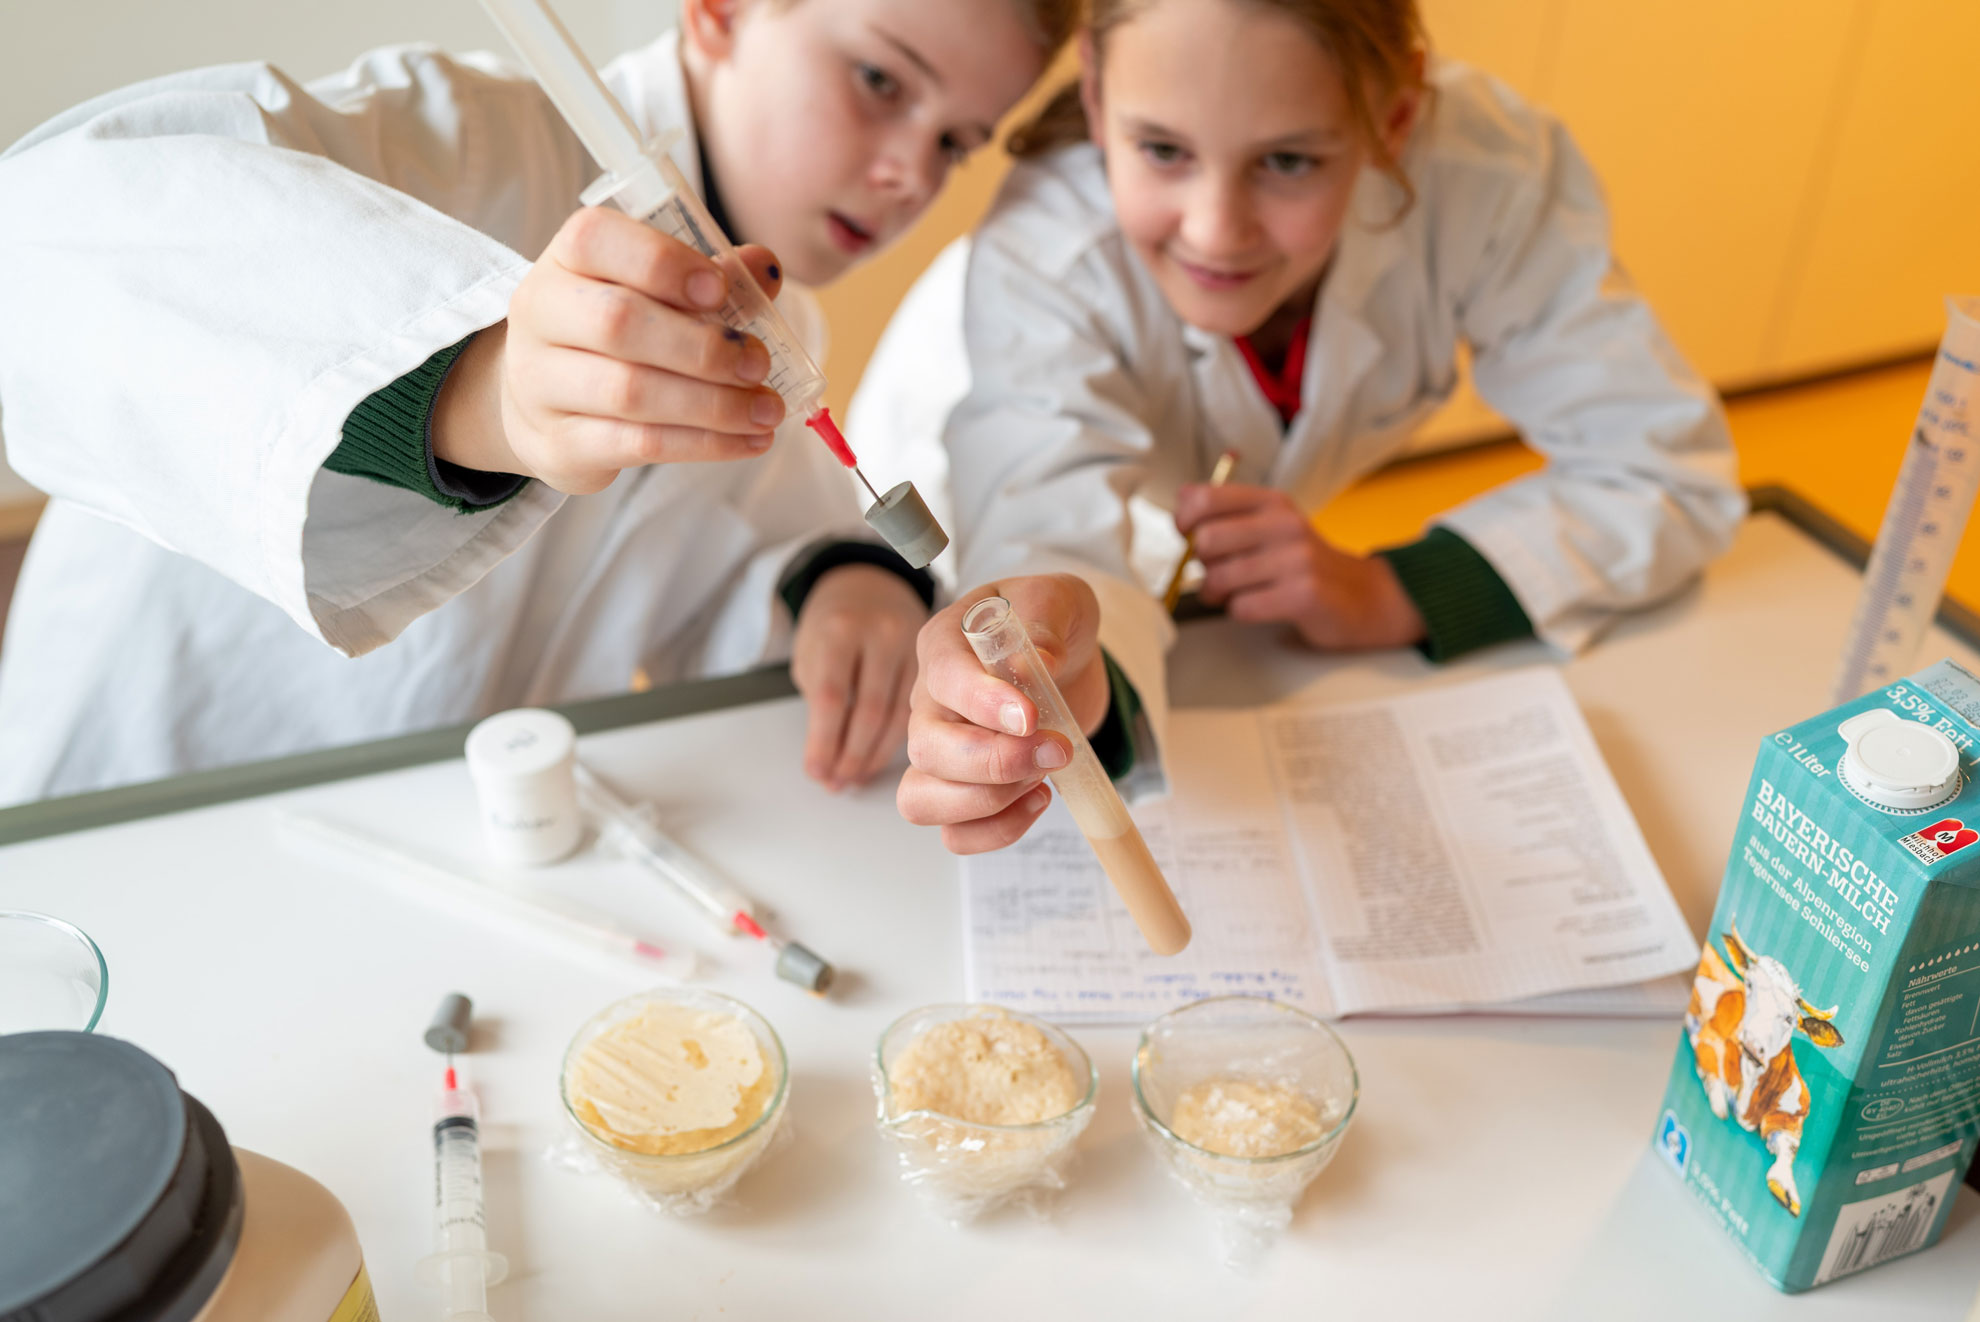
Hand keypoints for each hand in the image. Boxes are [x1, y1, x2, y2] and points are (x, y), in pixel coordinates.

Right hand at [432, 207, 788, 493]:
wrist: (544, 407)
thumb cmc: (616, 337)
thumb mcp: (653, 295)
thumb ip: (709, 277)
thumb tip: (764, 269)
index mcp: (565, 261)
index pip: (595, 240)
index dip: (662, 262)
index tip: (719, 290)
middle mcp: (540, 316)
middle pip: (617, 322)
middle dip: (702, 347)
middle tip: (759, 364)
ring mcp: (540, 384)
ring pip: (629, 392)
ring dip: (713, 404)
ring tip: (767, 410)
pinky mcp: (559, 444)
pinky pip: (637, 444)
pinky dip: (703, 444)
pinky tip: (747, 440)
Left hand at [790, 564, 927, 790]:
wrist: (871, 585)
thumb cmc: (834, 621)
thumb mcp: (812, 649)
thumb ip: (819, 697)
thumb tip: (824, 760)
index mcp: (841, 629)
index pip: (832, 696)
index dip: (824, 742)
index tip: (816, 771)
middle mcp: (881, 635)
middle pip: (869, 711)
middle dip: (850, 756)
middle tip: (836, 782)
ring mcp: (913, 648)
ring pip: (897, 717)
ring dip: (874, 757)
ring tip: (854, 778)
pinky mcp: (933, 663)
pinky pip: (915, 711)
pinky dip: (896, 742)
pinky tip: (879, 760)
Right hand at [898, 575, 1108, 853]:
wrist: (1066, 658)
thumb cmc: (1051, 623)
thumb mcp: (1059, 599)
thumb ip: (1045, 618)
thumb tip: (1039, 661)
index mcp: (944, 645)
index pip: (943, 678)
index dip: (982, 703)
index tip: (1030, 717)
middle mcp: (930, 703)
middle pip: (925, 749)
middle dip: (993, 763)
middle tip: (1056, 750)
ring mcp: (939, 753)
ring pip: (922, 800)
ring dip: (988, 802)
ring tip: (1042, 779)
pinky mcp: (962, 791)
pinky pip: (955, 834)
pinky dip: (997, 830)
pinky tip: (1039, 798)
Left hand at [1176, 482, 1425, 649]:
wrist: (1365, 596)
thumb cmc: (1305, 564)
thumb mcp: (1272, 526)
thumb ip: (1227, 513)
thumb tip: (1182, 502)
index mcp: (1272, 503)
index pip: (1205, 499)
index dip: (1185, 523)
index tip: (1190, 538)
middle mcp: (1285, 524)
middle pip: (1207, 541)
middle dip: (1203, 566)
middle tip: (1219, 574)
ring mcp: (1297, 559)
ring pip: (1220, 578)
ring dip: (1219, 594)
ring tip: (1238, 593)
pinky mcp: (1303, 594)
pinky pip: (1242, 607)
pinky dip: (1242, 612)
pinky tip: (1261, 606)